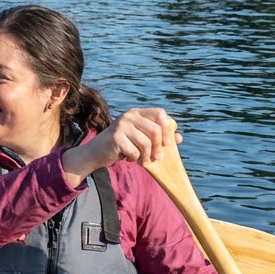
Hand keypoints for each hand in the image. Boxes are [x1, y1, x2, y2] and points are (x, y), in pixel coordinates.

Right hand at [61, 108, 180, 184]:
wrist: (95, 153)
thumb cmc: (121, 146)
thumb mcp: (141, 139)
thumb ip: (159, 137)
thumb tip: (179, 138)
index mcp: (136, 113)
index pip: (160, 113)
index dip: (167, 128)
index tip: (168, 143)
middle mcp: (129, 115)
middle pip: (155, 130)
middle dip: (158, 147)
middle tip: (157, 158)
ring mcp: (121, 125)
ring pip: (146, 143)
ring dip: (146, 156)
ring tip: (142, 161)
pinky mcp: (115, 137)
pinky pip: (135, 151)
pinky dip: (135, 159)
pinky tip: (129, 159)